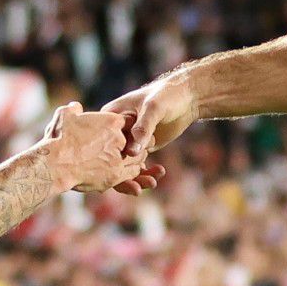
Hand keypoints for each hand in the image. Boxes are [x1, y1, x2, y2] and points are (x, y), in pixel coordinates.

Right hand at [41, 103, 145, 194]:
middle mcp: (120, 139)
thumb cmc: (59, 139)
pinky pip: (132, 173)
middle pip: (138, 140)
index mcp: (111, 121)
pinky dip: (131, 173)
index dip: (128, 126)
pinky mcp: (116, 176)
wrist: (55, 164)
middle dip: (136, 143)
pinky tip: (122, 171)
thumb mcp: (64, 117)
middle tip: (129, 147)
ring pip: (139, 158)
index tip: (124, 130)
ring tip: (125, 159)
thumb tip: (75, 106)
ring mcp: (120, 158)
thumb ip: (72, 110)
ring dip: (135, 158)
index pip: (131, 121)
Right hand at [106, 71, 197, 195]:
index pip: (100, 142)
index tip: (114, 176)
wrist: (186, 96)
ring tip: (152, 183)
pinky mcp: (142, 147)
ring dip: (137, 178)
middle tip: (136, 189)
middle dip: (122, 176)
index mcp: (110, 117)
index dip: (103, 160)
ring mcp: (129, 141)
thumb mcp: (153, 108)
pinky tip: (159, 173)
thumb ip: (143, 128)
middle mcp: (116, 132)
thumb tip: (132, 153)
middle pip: (111, 158)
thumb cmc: (166, 95)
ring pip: (125, 165)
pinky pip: (139, 165)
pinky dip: (147, 173)